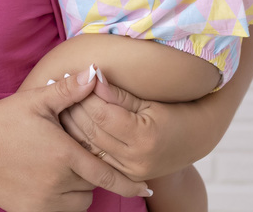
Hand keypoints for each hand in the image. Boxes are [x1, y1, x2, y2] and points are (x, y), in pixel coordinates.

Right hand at [0, 68, 152, 210]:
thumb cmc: (4, 120)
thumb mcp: (37, 100)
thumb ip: (69, 90)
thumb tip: (95, 73)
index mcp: (63, 154)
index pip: (106, 174)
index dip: (129, 183)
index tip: (145, 186)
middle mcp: (56, 182)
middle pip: (92, 187)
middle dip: (91, 174)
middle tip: (74, 156)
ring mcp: (42, 201)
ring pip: (78, 203)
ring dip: (79, 191)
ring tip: (64, 170)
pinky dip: (62, 202)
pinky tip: (51, 184)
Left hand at [57, 75, 182, 181]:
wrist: (195, 140)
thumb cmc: (175, 112)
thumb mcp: (149, 101)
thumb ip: (120, 94)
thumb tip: (94, 77)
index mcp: (144, 137)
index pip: (103, 114)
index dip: (85, 94)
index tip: (72, 77)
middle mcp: (136, 159)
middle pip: (93, 131)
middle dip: (73, 108)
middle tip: (57, 87)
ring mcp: (129, 171)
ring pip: (89, 146)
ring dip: (72, 124)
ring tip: (59, 103)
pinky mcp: (124, 176)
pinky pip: (95, 156)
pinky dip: (82, 140)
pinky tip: (70, 124)